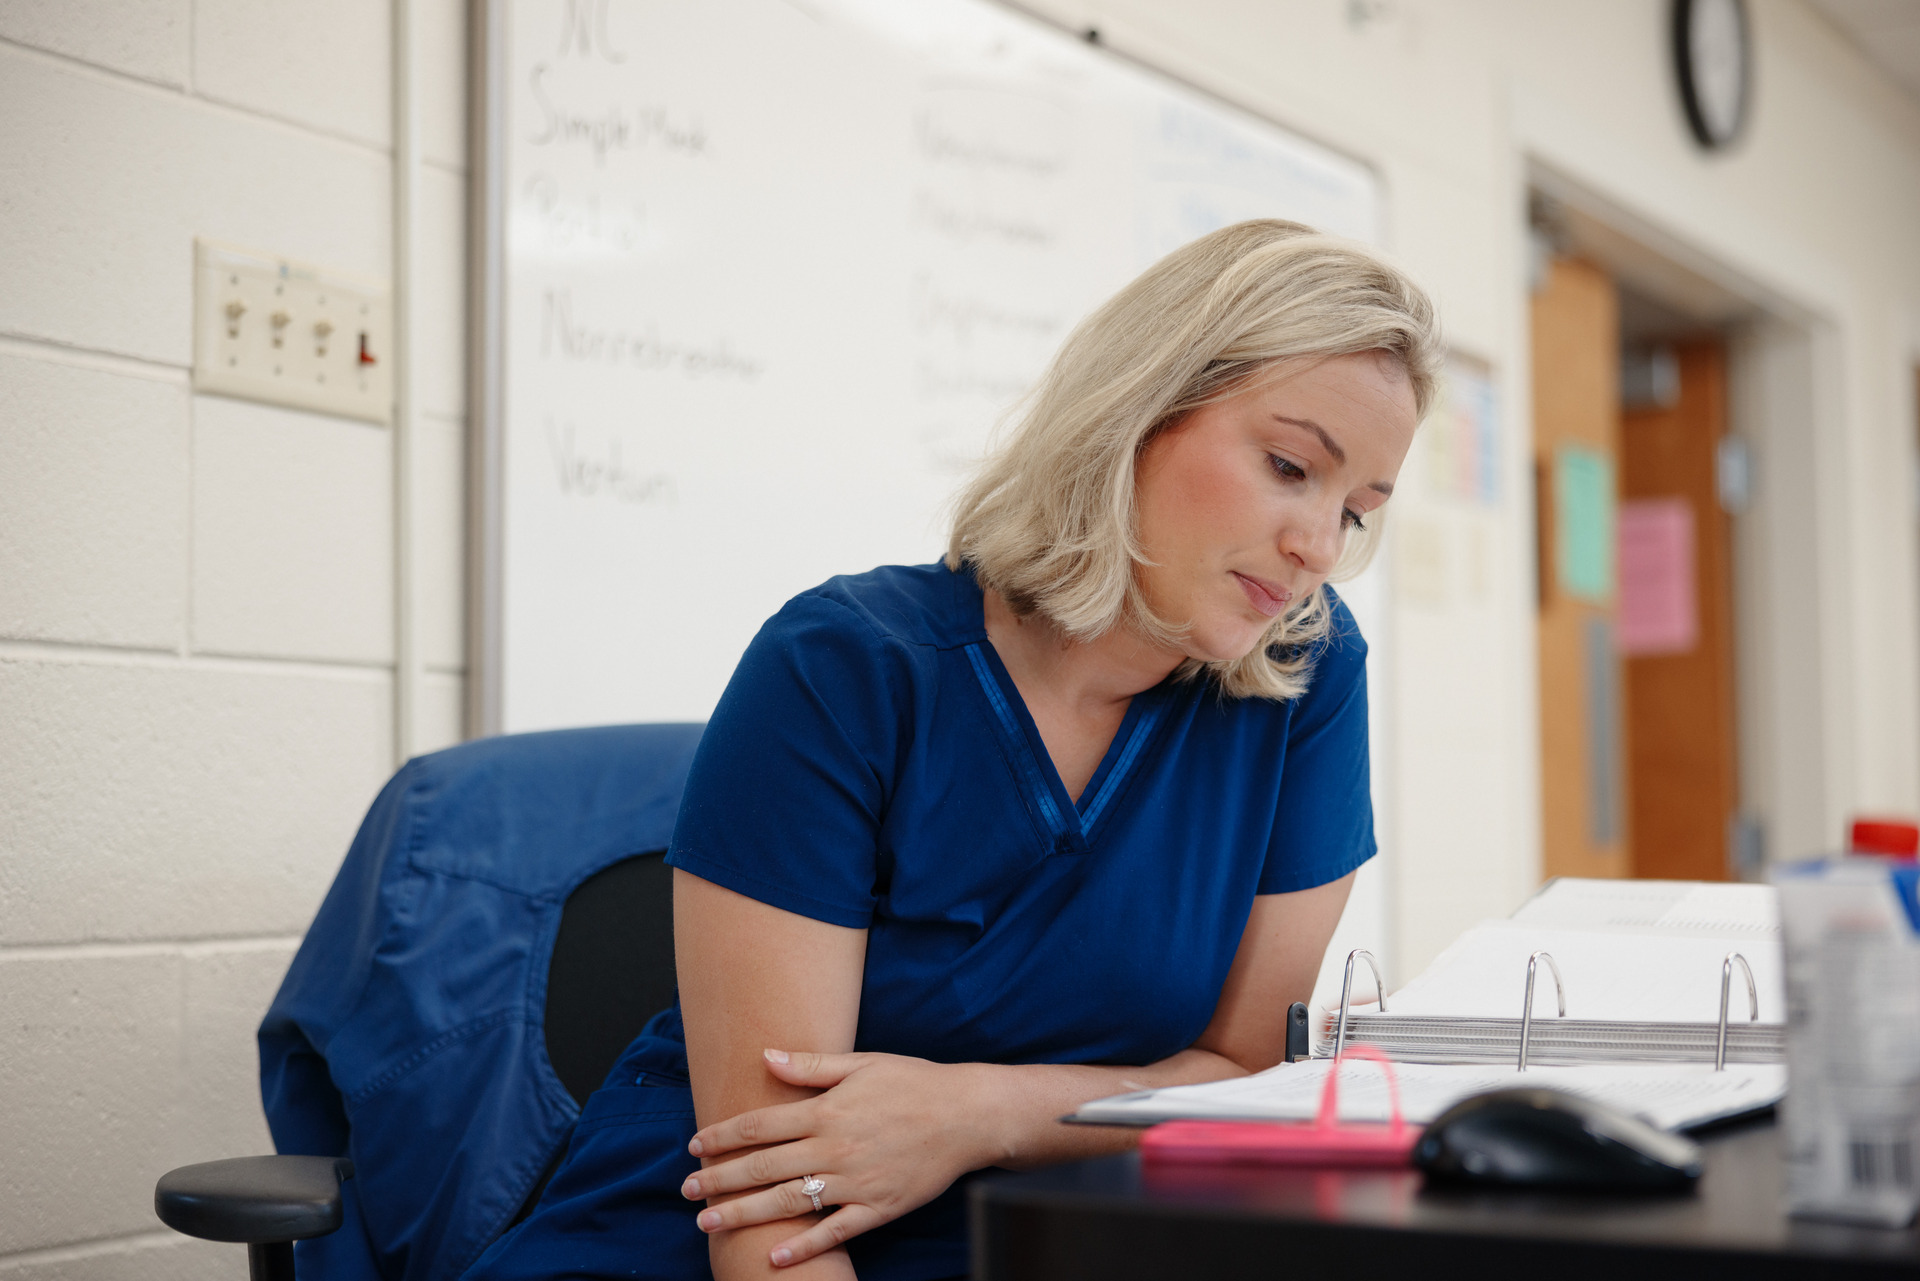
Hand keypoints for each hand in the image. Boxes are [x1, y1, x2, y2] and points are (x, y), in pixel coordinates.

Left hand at [680, 1049, 997, 1267]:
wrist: (968, 1116)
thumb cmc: (915, 1082)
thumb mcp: (863, 1063)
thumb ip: (812, 1065)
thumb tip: (766, 1057)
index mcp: (827, 1110)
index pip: (760, 1125)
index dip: (722, 1136)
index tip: (694, 1145)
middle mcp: (835, 1147)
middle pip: (763, 1167)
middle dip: (719, 1179)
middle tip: (686, 1191)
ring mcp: (855, 1181)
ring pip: (788, 1202)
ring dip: (744, 1213)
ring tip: (709, 1222)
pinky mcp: (877, 1208)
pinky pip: (834, 1231)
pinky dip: (803, 1246)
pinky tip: (774, 1255)